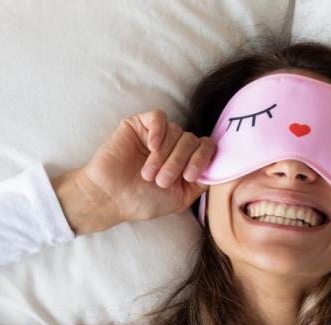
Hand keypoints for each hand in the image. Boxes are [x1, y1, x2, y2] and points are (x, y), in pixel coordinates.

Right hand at [79, 109, 213, 226]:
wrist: (111, 197)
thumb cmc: (143, 201)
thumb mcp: (180, 198)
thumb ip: (201, 182)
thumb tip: (219, 166)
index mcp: (186, 162)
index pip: (207, 147)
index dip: (203, 159)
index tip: (189, 176)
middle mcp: (174, 146)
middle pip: (191, 140)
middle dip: (178, 162)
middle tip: (161, 181)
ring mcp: (158, 134)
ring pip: (176, 131)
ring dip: (164, 155)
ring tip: (149, 174)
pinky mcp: (140, 125)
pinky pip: (159, 117)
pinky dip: (159, 131)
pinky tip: (151, 147)